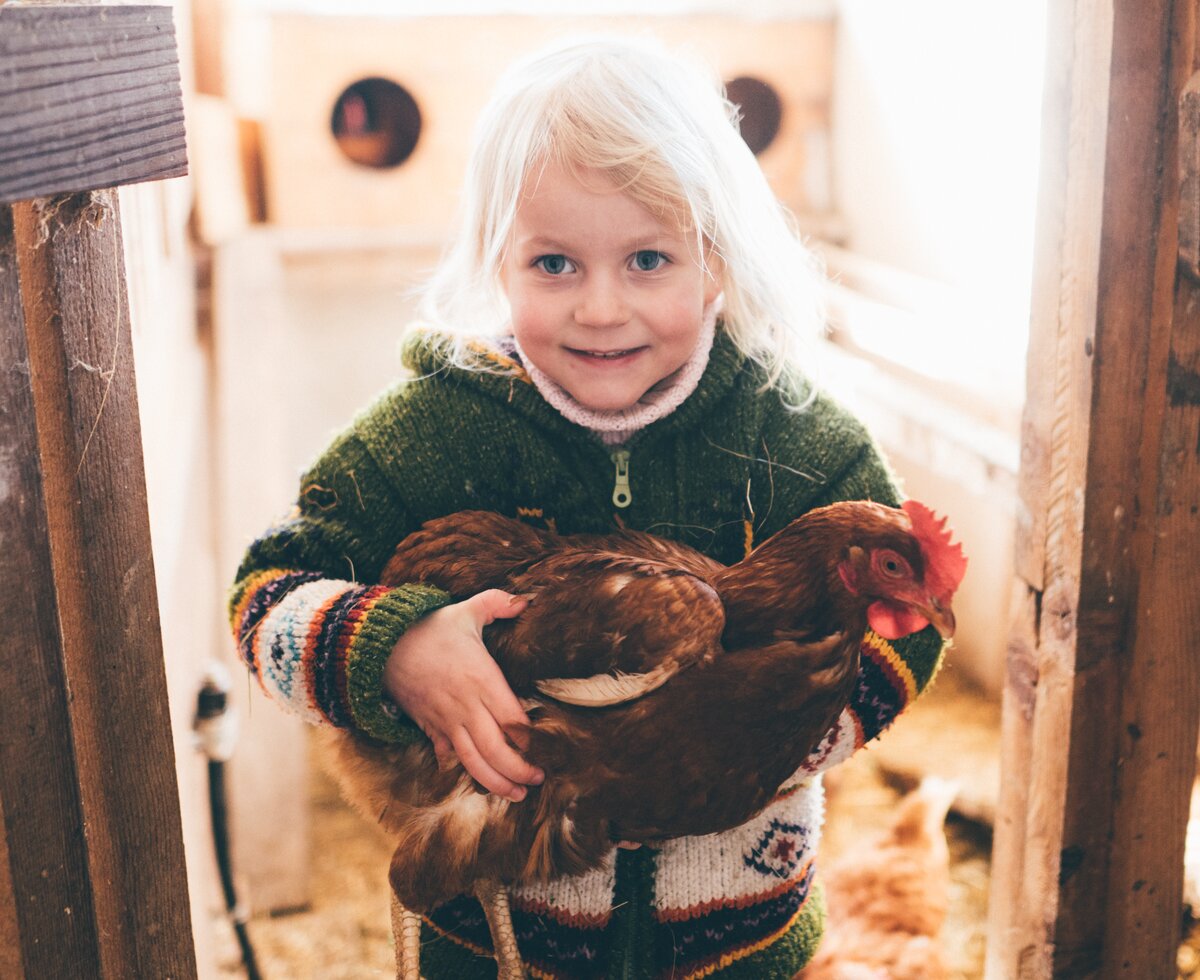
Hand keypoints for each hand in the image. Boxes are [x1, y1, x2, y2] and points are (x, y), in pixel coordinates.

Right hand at [383, 589, 543, 801]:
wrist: (381, 644)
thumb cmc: (429, 627)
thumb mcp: (466, 610)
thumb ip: (497, 603)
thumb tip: (527, 600)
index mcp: (482, 680)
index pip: (513, 720)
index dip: (531, 741)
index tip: (547, 750)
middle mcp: (466, 706)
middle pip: (497, 750)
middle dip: (519, 771)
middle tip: (538, 780)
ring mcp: (446, 720)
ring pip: (474, 761)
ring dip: (496, 782)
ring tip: (517, 793)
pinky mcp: (430, 727)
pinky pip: (448, 755)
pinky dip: (464, 771)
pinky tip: (480, 782)